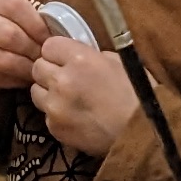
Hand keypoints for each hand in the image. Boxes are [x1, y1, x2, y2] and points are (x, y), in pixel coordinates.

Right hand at [0, 0, 51, 110]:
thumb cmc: (8, 29)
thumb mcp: (19, 17)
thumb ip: (34, 19)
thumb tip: (60, 35)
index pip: (14, 6)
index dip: (36, 25)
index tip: (50, 40)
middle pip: (9, 35)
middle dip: (32, 50)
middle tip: (46, 59)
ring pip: (1, 59)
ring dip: (24, 68)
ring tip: (37, 70)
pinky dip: (12, 80)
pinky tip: (23, 78)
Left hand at [28, 32, 138, 157]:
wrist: (144, 134)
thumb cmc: (138, 95)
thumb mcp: (118, 62)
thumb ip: (91, 56)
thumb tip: (75, 56)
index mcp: (79, 59)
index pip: (49, 46)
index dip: (58, 52)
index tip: (66, 58)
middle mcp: (62, 80)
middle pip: (38, 67)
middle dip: (50, 70)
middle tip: (67, 78)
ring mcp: (55, 106)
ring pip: (36, 91)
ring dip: (49, 92)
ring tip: (69, 99)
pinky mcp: (54, 128)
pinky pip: (46, 114)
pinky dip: (56, 114)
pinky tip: (76, 117)